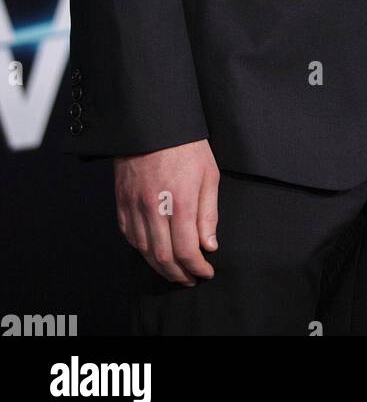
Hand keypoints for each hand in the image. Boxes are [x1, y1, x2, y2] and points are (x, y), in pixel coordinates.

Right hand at [114, 138, 219, 284]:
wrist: (153, 122)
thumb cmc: (186, 145)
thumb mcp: (209, 174)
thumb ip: (208, 213)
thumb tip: (209, 245)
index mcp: (180, 201)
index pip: (186, 250)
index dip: (197, 267)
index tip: (206, 272)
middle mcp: (154, 208)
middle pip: (163, 257)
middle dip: (179, 274)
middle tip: (191, 279)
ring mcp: (134, 206)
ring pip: (144, 250)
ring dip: (160, 267)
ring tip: (174, 271)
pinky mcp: (121, 202)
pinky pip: (129, 236)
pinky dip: (142, 250)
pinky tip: (153, 252)